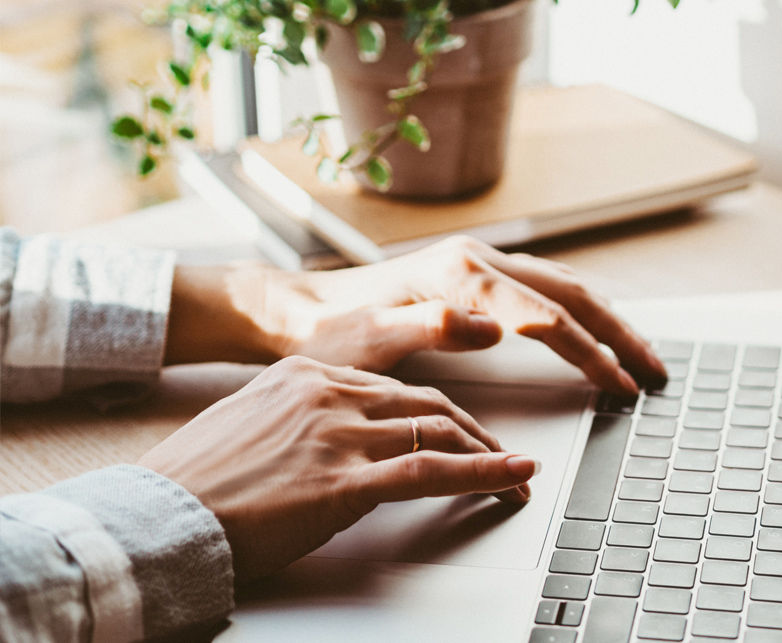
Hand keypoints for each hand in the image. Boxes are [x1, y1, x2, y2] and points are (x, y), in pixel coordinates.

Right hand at [138, 356, 537, 581]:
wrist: (155, 517)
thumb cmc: (195, 483)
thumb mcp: (251, 428)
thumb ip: (301, 421)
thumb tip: (339, 442)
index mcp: (304, 374)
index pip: (393, 387)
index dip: (437, 412)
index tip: (460, 428)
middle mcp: (327, 391)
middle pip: (425, 403)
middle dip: (473, 429)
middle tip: (502, 453)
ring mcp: (338, 431)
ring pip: (437, 429)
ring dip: (488, 453)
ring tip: (518, 473)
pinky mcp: (344, 477)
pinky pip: (431, 469)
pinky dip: (484, 472)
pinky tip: (513, 477)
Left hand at [165, 236, 664, 393]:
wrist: (299, 310)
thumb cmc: (331, 333)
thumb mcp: (370, 339)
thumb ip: (430, 329)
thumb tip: (494, 328)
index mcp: (459, 277)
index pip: (546, 315)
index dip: (590, 352)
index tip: (620, 385)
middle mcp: (476, 261)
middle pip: (571, 293)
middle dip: (618, 334)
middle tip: (654, 372)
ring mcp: (478, 265)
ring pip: (564, 287)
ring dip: (606, 320)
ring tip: (639, 355)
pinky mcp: (474, 277)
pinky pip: (544, 289)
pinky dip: (579, 312)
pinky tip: (589, 333)